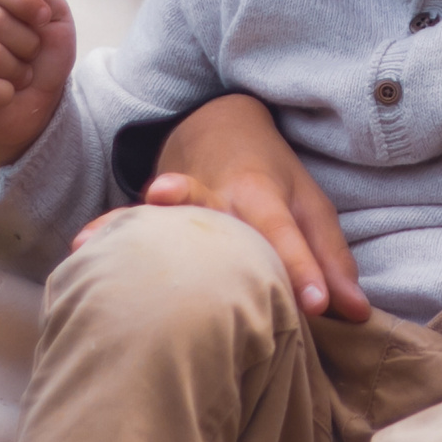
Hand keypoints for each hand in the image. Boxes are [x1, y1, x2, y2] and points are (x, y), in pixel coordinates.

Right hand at [0, 0, 76, 199]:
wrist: (37, 103)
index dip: (24, 0)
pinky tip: (3, 94)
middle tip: (30, 54)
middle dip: (27, 42)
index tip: (43, 18)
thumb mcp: (57, 21)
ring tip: (17, 75)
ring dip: (17, 70)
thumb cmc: (43, 56)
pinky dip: (4, 94)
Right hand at [72, 94, 369, 320]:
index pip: (287, 234)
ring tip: (138, 216)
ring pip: (167, 207)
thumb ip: (332, 261)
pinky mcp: (153, 209)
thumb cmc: (273, 178)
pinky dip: (107, 228)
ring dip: (152, 215)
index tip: (317, 308)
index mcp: (265, 194)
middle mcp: (221, 194)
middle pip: (224, 213)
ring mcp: (182, 197)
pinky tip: (84, 245)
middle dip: (230, 231)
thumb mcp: (311, 208)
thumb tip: (358, 315)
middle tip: (222, 257)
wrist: (215, 127)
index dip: (304, 269)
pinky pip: (129, 219)